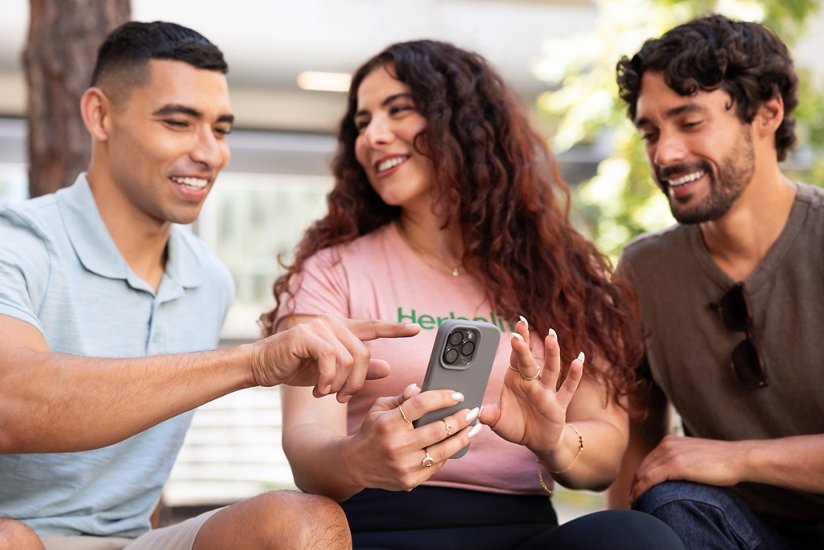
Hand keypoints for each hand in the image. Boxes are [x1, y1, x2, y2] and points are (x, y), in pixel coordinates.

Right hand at [248, 316, 419, 401]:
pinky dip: (327, 380)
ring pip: (348, 359)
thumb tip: (389, 368)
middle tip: (343, 397)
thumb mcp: (333, 372)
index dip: (395, 329)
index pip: (373, 327)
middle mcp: (332, 323)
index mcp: (341, 329)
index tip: (416, 329)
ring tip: (326, 393)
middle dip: (357, 382)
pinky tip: (318, 389)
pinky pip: (330, 360)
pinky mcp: (305, 335)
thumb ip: (359, 369)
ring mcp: (318, 326)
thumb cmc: (297, 368)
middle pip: (363, 353)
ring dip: (339, 384)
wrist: (262, 365)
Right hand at [344, 384, 480, 490]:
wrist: (354, 464)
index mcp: (389, 423)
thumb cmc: (371, 431)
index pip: (421, 405)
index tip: (458, 395)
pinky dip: (448, 454)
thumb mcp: (379, 408)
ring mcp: (404, 465)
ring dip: (462, 439)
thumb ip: (401, 398)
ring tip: (474, 429)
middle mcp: (397, 445)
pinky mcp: (409, 481)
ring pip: (442, 451)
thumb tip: (420, 388)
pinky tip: (456, 444)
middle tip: (473, 411)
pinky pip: (436, 466)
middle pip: (437, 430)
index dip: (442, 397)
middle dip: (460, 419)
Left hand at [479, 318, 583, 455]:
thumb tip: (478, 414)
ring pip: (551, 370)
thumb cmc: (517, 426)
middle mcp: (532, 383)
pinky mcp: (559, 405)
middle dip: (525, 345)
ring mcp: (547, 392)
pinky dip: (574, 376)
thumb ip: (490, 415)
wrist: (537, 442)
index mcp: (516, 380)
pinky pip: (567, 389)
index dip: (515, 344)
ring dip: (552, 353)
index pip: (515, 359)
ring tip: (551, 336)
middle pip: (530, 361)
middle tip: (522, 327)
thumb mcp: (499, 422)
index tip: (514, 329)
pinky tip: (578, 361)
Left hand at [630, 435, 746, 501]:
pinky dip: (641, 491)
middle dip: (635, 485)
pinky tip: (640, 500)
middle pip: (642, 467)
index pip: (648, 461)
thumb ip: (681, 460)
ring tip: (635, 503)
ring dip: (636, 490)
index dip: (640, 477)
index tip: (637, 490)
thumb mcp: (694, 455)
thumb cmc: (722, 462)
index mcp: (670, 441)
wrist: (737, 458)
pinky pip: (650, 479)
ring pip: (643, 474)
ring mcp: (670, 454)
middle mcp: (666, 444)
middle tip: (633, 499)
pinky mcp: (675, 465)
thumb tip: (675, 475)